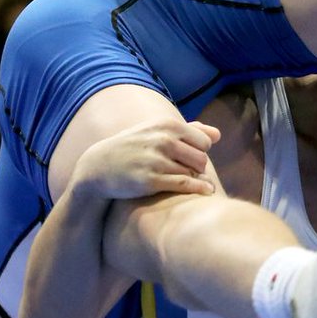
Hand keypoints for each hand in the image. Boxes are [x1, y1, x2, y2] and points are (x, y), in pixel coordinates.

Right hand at [73, 120, 221, 200]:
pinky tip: (205, 192)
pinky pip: (185, 184)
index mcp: (166, 125)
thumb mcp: (157, 132)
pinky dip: (198, 189)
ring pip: (193, 172)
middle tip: (187, 173)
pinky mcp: (151, 181)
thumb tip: (217, 135)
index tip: (190, 159)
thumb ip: (190, 131)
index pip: (204, 142)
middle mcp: (162, 140)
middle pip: (201, 158)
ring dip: (193, 179)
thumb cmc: (133, 148)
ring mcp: (156, 161)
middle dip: (198, 168)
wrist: (99, 167)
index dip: (201, 152)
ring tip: (182, 180)